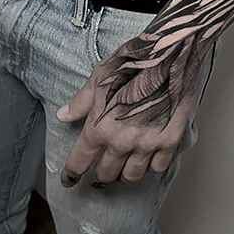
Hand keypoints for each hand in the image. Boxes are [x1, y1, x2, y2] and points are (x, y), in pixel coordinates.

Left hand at [57, 35, 201, 186]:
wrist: (168, 53)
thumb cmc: (134, 60)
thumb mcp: (99, 76)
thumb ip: (81, 101)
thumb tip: (64, 115)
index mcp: (100, 125)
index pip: (80, 160)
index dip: (72, 173)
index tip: (70, 180)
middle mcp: (122, 140)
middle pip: (106, 173)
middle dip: (99, 178)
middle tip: (98, 178)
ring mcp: (147, 142)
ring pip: (132, 175)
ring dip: (124, 176)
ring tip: (122, 172)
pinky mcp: (169, 139)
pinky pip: (158, 167)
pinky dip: (150, 167)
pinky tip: (147, 161)